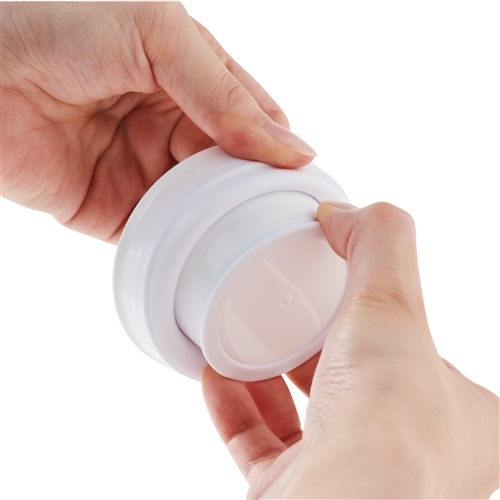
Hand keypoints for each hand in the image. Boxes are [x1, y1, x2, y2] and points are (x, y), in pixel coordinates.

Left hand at [1, 2, 314, 242]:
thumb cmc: (58, 25)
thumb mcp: (158, 36)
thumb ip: (224, 94)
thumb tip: (289, 146)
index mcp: (193, 83)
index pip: (257, 121)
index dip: (283, 149)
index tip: (305, 181)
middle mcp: (174, 128)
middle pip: (236, 171)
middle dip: (258, 194)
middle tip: (284, 221)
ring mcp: (147, 171)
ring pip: (206, 209)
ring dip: (226, 226)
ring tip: (253, 244)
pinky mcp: (117, 210)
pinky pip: (164, 236)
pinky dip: (186, 250)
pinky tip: (208, 259)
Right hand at [203, 202, 498, 498]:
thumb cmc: (388, 420)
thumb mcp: (395, 302)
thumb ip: (380, 241)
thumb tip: (343, 215)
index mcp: (461, 416)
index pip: (413, 351)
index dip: (374, 314)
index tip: (335, 288)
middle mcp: (413, 455)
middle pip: (352, 381)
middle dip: (314, 343)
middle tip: (283, 307)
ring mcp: (352, 478)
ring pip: (304, 417)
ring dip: (267, 374)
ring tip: (241, 336)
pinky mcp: (298, 494)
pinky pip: (258, 445)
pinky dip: (235, 407)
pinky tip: (216, 375)